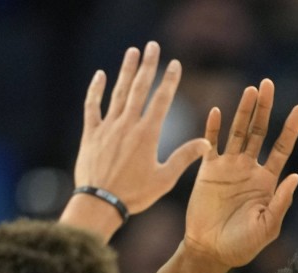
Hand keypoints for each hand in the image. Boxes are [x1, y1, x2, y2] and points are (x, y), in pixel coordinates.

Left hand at [73, 42, 209, 215]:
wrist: (100, 203)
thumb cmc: (135, 194)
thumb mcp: (165, 179)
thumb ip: (184, 158)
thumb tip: (206, 142)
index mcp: (147, 134)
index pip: (161, 100)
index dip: (169, 80)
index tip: (175, 64)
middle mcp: (127, 125)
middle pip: (139, 88)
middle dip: (148, 65)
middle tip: (152, 46)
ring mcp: (108, 127)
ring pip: (118, 92)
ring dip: (126, 71)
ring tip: (132, 52)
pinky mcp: (91, 133)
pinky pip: (92, 106)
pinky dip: (96, 90)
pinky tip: (101, 75)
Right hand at [183, 79, 297, 267]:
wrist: (210, 251)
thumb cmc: (242, 245)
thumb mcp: (268, 226)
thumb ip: (282, 202)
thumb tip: (296, 176)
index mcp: (267, 181)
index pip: (281, 148)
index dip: (290, 128)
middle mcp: (249, 168)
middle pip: (259, 131)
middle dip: (265, 108)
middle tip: (268, 84)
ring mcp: (228, 167)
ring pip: (237, 131)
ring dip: (243, 111)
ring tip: (251, 90)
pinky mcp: (207, 170)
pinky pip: (211, 144)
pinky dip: (213, 128)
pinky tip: (217, 111)